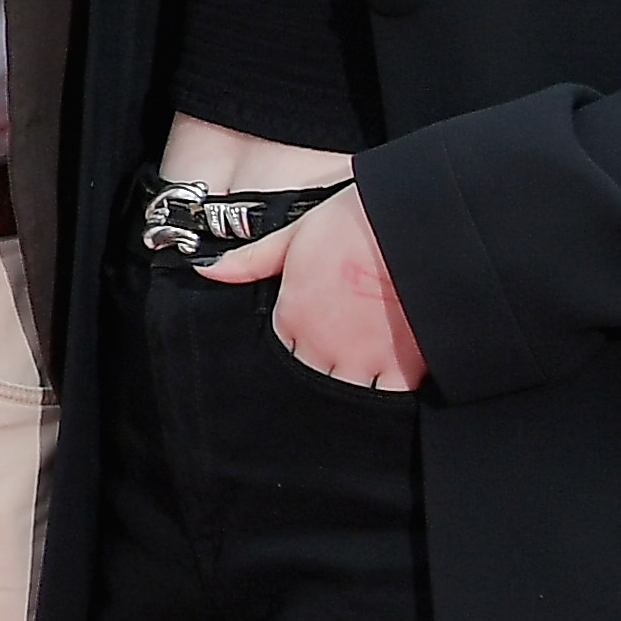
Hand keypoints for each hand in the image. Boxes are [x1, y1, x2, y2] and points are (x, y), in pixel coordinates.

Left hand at [198, 183, 428, 391]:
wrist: (412, 226)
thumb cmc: (353, 223)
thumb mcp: (294, 235)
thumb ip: (250, 261)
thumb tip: (207, 271)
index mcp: (292, 319)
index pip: (280, 353)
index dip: (297, 346)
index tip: (312, 339)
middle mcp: (321, 347)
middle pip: (313, 378)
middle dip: (323, 370)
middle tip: (341, 355)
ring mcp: (363, 362)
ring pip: (348, 394)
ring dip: (355, 382)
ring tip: (367, 367)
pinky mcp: (404, 368)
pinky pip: (390, 397)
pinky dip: (390, 392)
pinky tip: (394, 376)